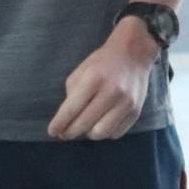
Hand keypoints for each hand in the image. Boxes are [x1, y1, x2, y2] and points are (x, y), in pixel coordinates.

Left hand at [48, 21, 157, 140]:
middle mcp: (112, 92)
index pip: (72, 108)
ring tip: (84, 126)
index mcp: (94, 79)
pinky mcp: (136, 111)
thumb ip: (71, 96)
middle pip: (85, 124)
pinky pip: (115, 133)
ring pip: (100, 133)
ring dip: (88, 133)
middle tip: (64, 133)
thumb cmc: (101, 64)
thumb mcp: (81, 73)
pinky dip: (105, 132)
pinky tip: (100, 123)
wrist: (133, 54)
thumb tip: (64, 123)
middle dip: (70, 132)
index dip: (60, 123)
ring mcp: (126, 103)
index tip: (52, 131)